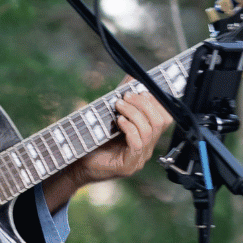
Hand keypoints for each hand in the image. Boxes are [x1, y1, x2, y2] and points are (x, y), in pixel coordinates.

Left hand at [44, 89, 170, 210]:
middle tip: (125, 97)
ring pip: (149, 131)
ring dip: (133, 113)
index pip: (165, 117)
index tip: (140, 90)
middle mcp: (146, 148)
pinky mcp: (128, 165)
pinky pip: (137, 143)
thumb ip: (124, 98)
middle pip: (160, 122)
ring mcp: (139, 159)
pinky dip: (129, 128)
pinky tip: (119, 121)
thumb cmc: (94, 141)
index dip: (156, 101)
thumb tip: (132, 76)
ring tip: (118, 106)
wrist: (78, 164)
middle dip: (144, 104)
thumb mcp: (111, 115)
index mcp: (146, 137)